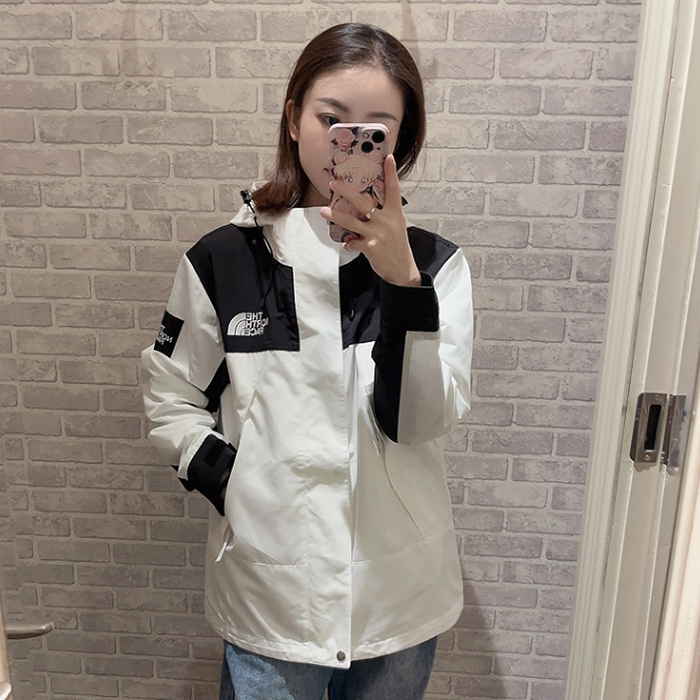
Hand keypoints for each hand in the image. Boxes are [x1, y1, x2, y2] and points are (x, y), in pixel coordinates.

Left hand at [320, 155, 421, 286]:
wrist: (402, 269)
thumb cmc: (397, 247)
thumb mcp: (396, 226)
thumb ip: (383, 216)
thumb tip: (363, 208)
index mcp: (395, 213)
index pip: (393, 189)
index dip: (391, 173)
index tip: (387, 158)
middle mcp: (386, 221)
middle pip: (362, 202)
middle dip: (345, 191)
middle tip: (333, 184)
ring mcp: (378, 233)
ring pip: (351, 221)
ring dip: (335, 216)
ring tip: (324, 211)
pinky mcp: (370, 246)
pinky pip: (353, 243)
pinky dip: (349, 244)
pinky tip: (348, 245)